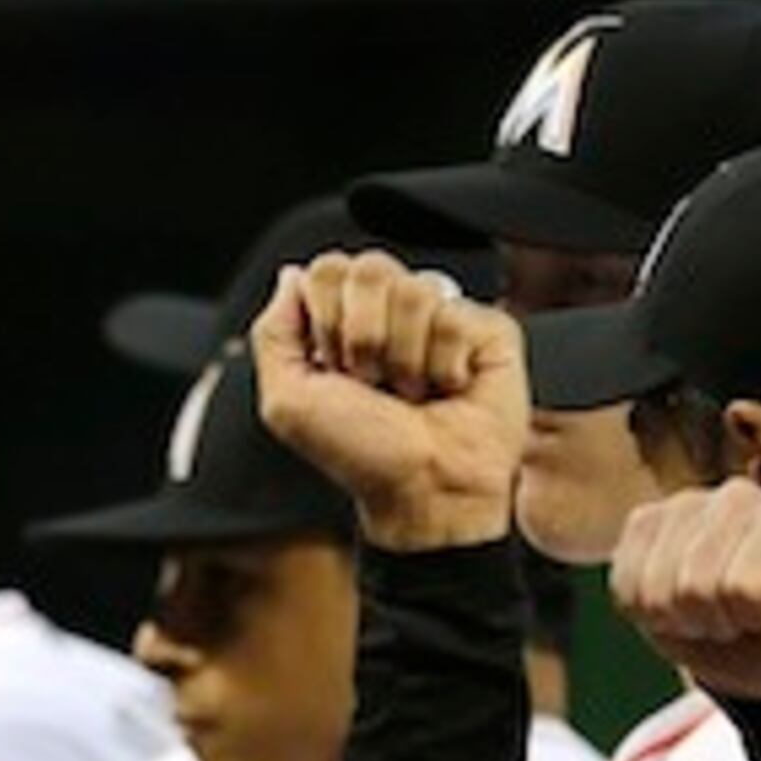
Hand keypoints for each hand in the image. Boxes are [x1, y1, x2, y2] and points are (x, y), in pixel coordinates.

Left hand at [252, 250, 528, 552]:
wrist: (421, 493)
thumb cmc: (362, 457)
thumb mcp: (287, 401)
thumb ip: (273, 332)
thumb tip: (291, 277)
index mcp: (346, 321)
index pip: (328, 270)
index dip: (326, 322)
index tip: (336, 372)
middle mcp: (394, 313)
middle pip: (369, 268)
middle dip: (362, 337)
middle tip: (375, 383)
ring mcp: (442, 317)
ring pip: (414, 291)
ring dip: (404, 359)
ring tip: (414, 394)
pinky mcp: (488, 331)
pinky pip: (455, 317)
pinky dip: (444, 365)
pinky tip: (449, 390)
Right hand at [607, 482, 760, 699]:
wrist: (743, 635)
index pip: (747, 587)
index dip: (752, 618)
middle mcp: (738, 496)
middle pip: (696, 588)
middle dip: (713, 621)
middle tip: (734, 618)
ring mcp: (684, 505)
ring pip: (657, 591)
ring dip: (680, 619)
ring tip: (708, 610)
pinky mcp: (643, 522)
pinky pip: (627, 589)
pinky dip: (648, 613)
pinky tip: (677, 602)